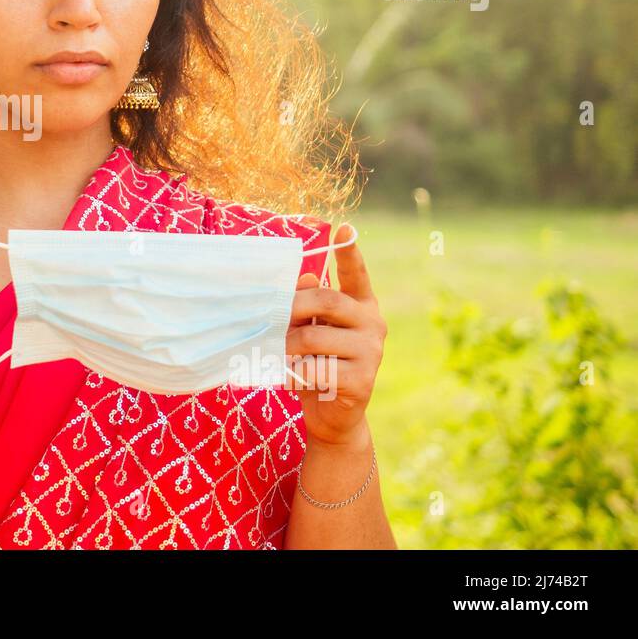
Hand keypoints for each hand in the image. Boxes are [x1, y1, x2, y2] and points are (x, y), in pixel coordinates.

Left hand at [284, 223, 386, 448]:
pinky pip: (315, 369)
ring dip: (287, 347)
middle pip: (326, 301)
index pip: (356, 275)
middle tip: (271, 318)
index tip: (344, 226)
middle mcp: (372, 324)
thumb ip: (308, 306)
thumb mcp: (310, 331)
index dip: (350, 252)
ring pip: (314, 338)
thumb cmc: (316, 364)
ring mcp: (371, 353)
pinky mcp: (362, 381)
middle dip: (292, 307)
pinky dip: (295, 374)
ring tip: (280, 355)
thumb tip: (305, 276)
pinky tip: (294, 381)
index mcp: (362, 306)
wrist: (333, 417)